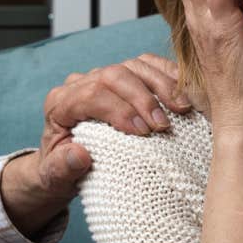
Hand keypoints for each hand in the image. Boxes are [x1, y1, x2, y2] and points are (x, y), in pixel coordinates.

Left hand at [1, 52, 190, 234]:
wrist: (66, 165)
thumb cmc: (62, 171)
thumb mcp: (55, 177)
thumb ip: (61, 168)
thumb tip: (79, 155)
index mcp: (60, 103)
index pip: (91, 94)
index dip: (119, 110)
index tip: (143, 132)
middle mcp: (79, 84)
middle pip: (114, 74)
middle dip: (143, 98)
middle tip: (163, 125)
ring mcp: (103, 76)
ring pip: (134, 65)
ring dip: (162, 84)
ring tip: (182, 108)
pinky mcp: (123, 76)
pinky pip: (147, 65)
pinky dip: (168, 74)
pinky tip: (186, 92)